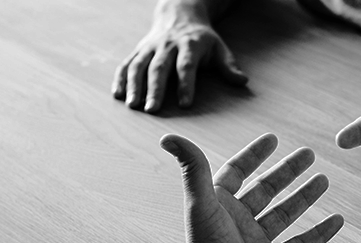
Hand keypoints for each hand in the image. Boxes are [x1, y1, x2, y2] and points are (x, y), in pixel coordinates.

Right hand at [113, 4, 247, 112]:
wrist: (179, 14)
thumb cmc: (202, 39)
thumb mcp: (219, 47)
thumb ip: (228, 66)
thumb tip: (242, 82)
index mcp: (189, 45)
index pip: (186, 66)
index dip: (186, 85)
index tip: (185, 104)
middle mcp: (167, 45)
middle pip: (159, 67)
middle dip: (155, 89)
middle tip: (152, 110)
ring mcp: (150, 47)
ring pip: (139, 65)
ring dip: (134, 86)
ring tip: (133, 106)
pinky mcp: (138, 50)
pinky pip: (126, 63)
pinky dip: (121, 78)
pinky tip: (118, 95)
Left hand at [161, 133, 343, 242]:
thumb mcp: (201, 204)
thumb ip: (192, 168)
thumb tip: (168, 137)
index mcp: (218, 207)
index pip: (236, 172)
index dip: (253, 155)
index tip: (273, 139)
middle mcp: (236, 224)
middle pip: (265, 190)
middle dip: (287, 171)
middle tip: (309, 154)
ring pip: (284, 215)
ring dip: (304, 197)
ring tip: (324, 180)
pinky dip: (318, 234)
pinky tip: (337, 221)